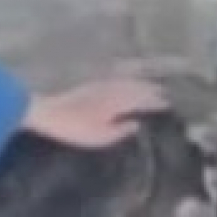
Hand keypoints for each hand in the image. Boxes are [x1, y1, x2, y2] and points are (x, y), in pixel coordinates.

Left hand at [22, 77, 167, 147]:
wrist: (48, 112)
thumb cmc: (74, 128)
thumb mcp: (99, 137)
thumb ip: (120, 131)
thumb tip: (136, 125)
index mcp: (117, 103)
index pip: (141, 100)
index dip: (155, 102)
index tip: (168, 103)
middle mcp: (111, 90)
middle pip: (136, 87)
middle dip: (151, 90)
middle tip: (164, 93)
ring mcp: (101, 85)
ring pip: (126, 81)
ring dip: (140, 83)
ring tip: (150, 85)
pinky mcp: (91, 85)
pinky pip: (115, 79)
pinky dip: (126, 79)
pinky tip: (126, 81)